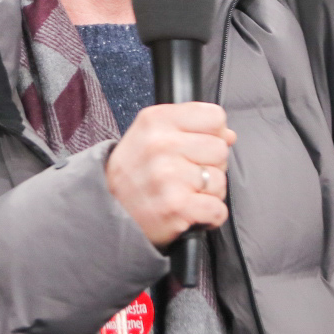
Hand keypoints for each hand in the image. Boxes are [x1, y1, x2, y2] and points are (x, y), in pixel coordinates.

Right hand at [104, 102, 233, 247]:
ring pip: (221, 181)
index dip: (212, 134)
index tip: (195, 147)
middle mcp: (161, 144)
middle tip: (184, 175)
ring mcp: (169, 176)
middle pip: (221, 150)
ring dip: (208, 193)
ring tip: (183, 194)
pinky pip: (218, 209)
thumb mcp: (148, 135)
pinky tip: (188, 212)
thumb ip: (188, 128)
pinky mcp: (177, 207)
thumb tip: (229, 135)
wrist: (104, 213)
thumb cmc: (131, 174)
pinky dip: (209, 217)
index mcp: (156, 120)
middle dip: (210, 166)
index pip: (214, 117)